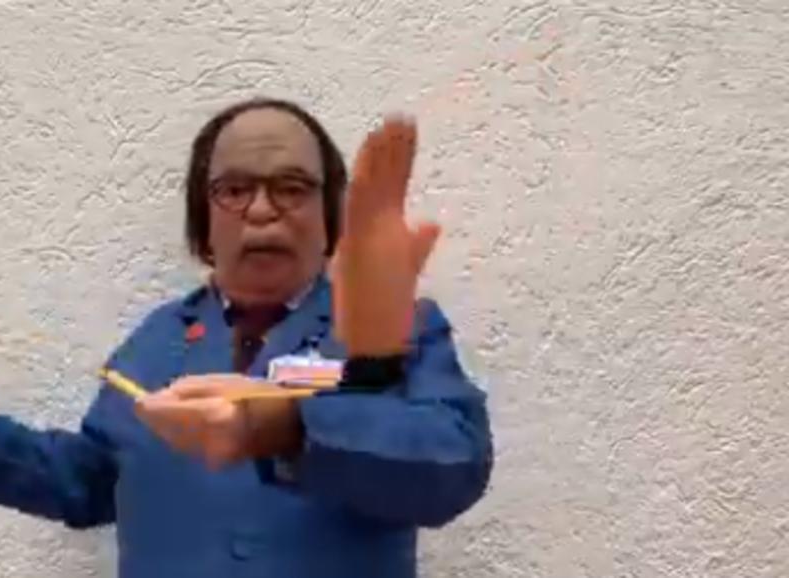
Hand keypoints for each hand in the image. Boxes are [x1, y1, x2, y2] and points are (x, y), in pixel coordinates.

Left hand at [134, 375, 301, 469]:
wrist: (287, 425)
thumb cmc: (255, 394)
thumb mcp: (220, 382)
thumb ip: (185, 390)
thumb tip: (153, 399)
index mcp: (207, 415)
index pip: (163, 415)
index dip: (147, 408)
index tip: (137, 401)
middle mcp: (205, 441)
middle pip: (165, 431)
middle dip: (155, 419)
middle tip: (150, 405)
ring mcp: (210, 456)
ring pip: (174, 443)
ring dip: (166, 429)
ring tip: (166, 416)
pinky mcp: (215, 464)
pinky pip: (188, 449)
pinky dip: (180, 438)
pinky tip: (183, 429)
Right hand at [331, 116, 439, 355]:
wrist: (371, 338)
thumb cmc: (381, 309)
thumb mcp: (405, 268)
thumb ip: (417, 244)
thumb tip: (431, 223)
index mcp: (380, 230)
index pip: (391, 185)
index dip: (397, 156)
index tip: (404, 128)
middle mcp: (370, 226)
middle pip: (382, 178)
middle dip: (391, 147)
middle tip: (401, 115)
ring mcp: (363, 232)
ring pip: (370, 184)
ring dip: (380, 153)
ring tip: (393, 123)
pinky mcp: (358, 242)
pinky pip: (359, 202)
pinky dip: (364, 176)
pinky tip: (371, 153)